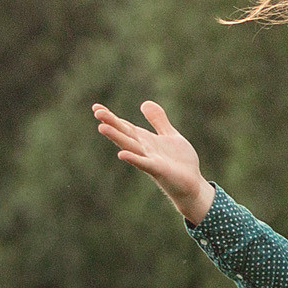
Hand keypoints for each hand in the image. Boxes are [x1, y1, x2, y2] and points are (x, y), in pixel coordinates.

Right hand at [93, 101, 213, 223]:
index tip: (95, 107)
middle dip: (111, 123)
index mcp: (145, 140)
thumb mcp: (169, 135)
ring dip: (116, 137)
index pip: (125, 126)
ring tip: (102, 127)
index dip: (111, 117)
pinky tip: (122, 154)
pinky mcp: (158, 170)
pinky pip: (144, 163)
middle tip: (97, 112)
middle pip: (124, 134)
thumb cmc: (179, 162)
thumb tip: (144, 103)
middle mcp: (143, 149)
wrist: (192, 184)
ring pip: (130, 146)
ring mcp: (149, 159)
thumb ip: (158, 120)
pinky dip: (133, 158)